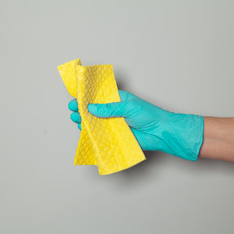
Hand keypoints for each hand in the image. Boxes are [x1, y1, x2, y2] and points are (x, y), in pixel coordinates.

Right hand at [68, 90, 203, 160]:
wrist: (160, 132)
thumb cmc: (149, 115)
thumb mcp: (128, 107)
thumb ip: (110, 108)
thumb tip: (91, 108)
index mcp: (117, 100)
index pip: (99, 97)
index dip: (86, 97)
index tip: (75, 99)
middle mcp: (114, 112)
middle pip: (94, 110)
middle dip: (82, 110)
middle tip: (72, 110)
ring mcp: (113, 124)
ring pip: (95, 123)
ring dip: (85, 121)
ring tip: (76, 120)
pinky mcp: (115, 136)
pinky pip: (101, 135)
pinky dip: (92, 134)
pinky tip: (84, 132)